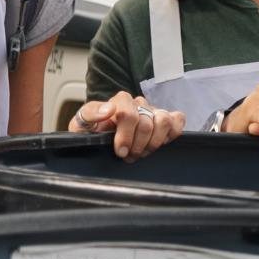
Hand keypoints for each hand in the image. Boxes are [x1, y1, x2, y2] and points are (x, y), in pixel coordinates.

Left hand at [68, 92, 184, 159]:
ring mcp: (153, 111)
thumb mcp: (81, 125)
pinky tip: (160, 143)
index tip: (121, 151)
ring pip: (164, 121)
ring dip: (154, 142)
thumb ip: (89, 114)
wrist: (101, 142)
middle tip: (129, 156)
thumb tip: (108, 110)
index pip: (128, 114)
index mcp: (119, 102)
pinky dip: (173, 133)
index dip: (126, 136)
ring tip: (144, 151)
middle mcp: (138, 104)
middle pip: (146, 122)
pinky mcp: (166, 119)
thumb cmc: (92, 134)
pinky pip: (178, 120)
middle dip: (137, 145)